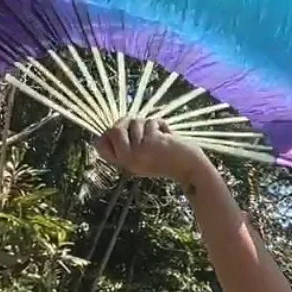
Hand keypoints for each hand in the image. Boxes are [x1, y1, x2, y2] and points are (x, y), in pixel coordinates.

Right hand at [95, 116, 210, 181]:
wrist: (191, 169)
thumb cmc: (168, 161)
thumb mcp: (142, 157)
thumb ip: (127, 144)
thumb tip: (112, 127)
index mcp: (125, 163)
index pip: (100, 144)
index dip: (108, 133)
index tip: (124, 131)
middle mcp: (128, 159)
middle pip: (113, 129)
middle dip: (127, 122)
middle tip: (143, 127)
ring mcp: (139, 151)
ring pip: (135, 122)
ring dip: (149, 124)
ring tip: (160, 136)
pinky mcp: (152, 142)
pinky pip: (152, 122)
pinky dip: (162, 125)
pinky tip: (169, 136)